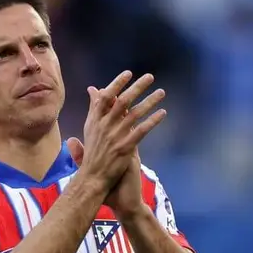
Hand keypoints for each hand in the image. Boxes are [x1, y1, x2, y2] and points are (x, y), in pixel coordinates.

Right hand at [75, 71, 165, 196]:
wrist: (93, 179)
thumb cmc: (92, 154)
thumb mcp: (90, 128)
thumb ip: (93, 108)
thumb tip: (93, 90)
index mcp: (95, 121)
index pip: (105, 97)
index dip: (117, 84)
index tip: (129, 73)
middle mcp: (104, 126)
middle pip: (122, 101)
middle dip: (137, 87)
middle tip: (150, 77)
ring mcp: (115, 137)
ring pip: (134, 114)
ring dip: (149, 101)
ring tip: (161, 92)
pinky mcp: (126, 148)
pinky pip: (142, 130)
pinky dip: (152, 121)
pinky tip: (162, 113)